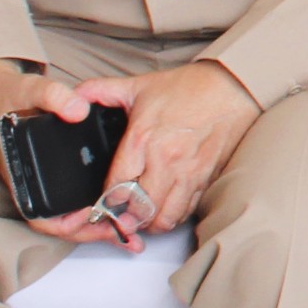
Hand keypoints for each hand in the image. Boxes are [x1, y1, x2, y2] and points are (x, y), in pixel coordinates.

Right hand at [0, 57, 132, 246]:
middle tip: (123, 229)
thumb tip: (79, 109)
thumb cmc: (11, 95)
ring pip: (71, 217)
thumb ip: (54, 97)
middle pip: (61, 223)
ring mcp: (45, 183)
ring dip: (98, 226)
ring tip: (129, 231)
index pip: (39, 215)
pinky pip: (75, 201)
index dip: (63, 223)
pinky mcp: (58, 176)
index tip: (89, 214)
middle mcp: (32, 184)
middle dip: (91, 230)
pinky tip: (121, 210)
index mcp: (21, 173)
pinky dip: (98, 210)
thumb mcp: (32, 90)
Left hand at [77, 58, 264, 241]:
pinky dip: (171, 217)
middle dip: (124, 218)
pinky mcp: (206, 179)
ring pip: (163, 218)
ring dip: (149, 223)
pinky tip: (163, 209)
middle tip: (116, 217)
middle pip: (138, 210)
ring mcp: (188, 172)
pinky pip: (185, 211)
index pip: (116, 186)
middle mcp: (165, 161)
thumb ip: (101, 90)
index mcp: (143, 139)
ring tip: (140, 217)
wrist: (233, 88)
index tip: (99, 206)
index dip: (103, 202)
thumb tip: (75, 97)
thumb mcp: (139, 85)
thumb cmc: (189, 87)